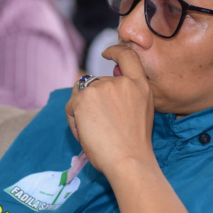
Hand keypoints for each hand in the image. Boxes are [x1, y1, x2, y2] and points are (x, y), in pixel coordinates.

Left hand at [65, 45, 154, 177]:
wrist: (129, 160)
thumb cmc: (135, 146)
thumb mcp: (142, 112)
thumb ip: (128, 96)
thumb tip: (105, 87)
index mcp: (140, 85)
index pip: (128, 56)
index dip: (116, 52)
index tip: (107, 53)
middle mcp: (121, 82)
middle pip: (96, 82)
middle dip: (92, 101)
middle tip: (99, 127)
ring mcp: (101, 88)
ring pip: (81, 94)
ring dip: (82, 111)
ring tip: (92, 133)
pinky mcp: (83, 99)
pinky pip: (71, 106)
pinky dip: (74, 121)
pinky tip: (85, 134)